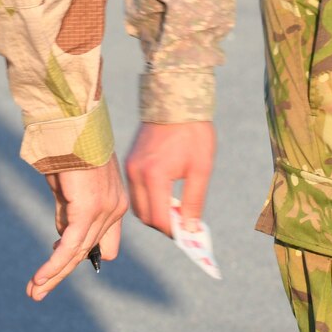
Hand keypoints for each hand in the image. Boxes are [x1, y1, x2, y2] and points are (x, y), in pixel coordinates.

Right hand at [27, 158, 125, 301]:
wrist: (70, 118)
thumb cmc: (67, 144)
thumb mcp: (68, 183)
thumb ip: (68, 209)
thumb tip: (61, 234)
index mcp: (114, 200)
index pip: (104, 240)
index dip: (82, 251)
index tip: (56, 250)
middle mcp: (115, 208)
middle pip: (89, 251)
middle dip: (61, 270)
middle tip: (39, 289)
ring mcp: (105, 209)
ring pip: (78, 253)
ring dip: (53, 274)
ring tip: (34, 291)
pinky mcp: (89, 209)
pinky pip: (70, 245)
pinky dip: (54, 264)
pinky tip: (40, 278)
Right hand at [124, 121, 215, 236]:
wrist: (176, 98)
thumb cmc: (193, 131)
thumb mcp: (201, 168)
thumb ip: (194, 201)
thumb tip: (191, 229)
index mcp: (154, 175)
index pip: (158, 218)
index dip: (174, 231)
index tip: (188, 234)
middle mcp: (136, 173)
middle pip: (145, 216)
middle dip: (163, 224)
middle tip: (183, 223)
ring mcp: (130, 167)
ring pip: (138, 205)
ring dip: (154, 213)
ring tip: (175, 208)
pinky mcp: (130, 161)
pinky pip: (136, 191)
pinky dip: (148, 199)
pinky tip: (166, 194)